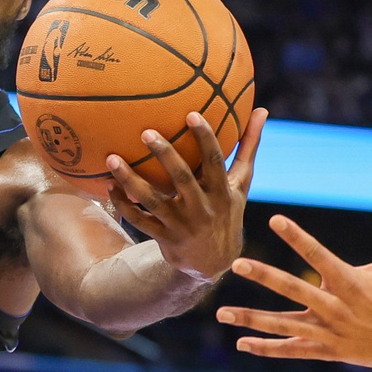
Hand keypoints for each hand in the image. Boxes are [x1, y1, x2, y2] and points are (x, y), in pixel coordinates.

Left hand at [105, 108, 266, 283]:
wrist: (214, 261)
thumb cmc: (227, 210)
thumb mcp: (241, 183)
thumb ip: (248, 147)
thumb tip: (262, 110)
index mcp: (222, 191)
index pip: (215, 161)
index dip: (204, 138)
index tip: (191, 114)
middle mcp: (202, 208)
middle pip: (182, 178)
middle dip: (164, 154)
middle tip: (146, 132)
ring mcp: (182, 225)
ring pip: (152, 200)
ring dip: (130, 180)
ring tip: (111, 158)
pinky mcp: (164, 238)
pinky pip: (139, 220)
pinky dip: (122, 204)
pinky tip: (108, 185)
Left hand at [217, 190, 371, 371]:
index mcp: (351, 281)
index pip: (318, 254)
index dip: (297, 236)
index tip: (275, 218)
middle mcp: (336, 307)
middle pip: (293, 289)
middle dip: (264, 276)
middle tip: (235, 263)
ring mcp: (329, 332)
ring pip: (284, 325)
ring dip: (251, 319)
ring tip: (222, 312)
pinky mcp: (327, 351)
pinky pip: (292, 350)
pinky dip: (266, 348)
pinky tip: (241, 344)